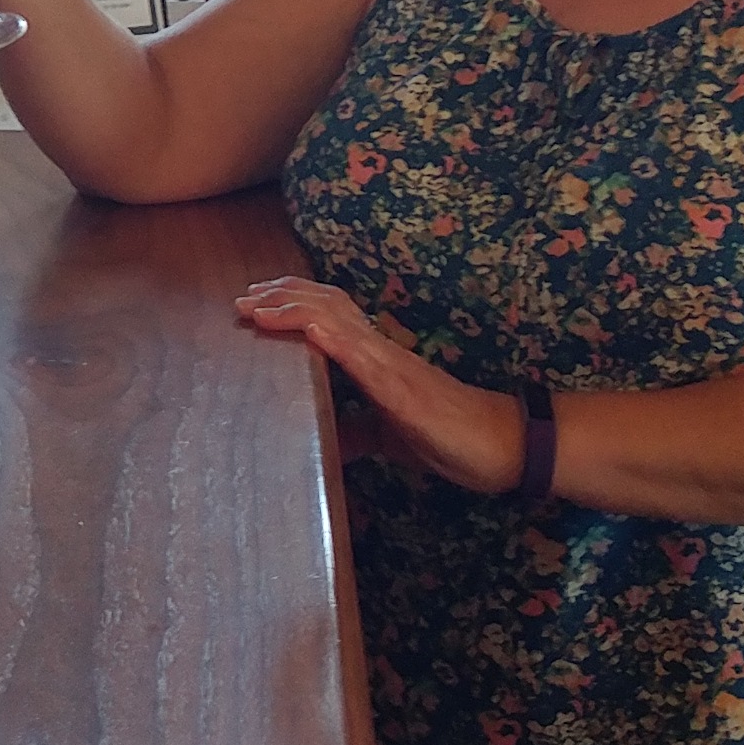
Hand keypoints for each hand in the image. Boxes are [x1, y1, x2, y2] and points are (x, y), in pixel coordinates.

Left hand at [233, 275, 537, 495]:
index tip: (254, 304)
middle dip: (281, 297)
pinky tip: (311, 328)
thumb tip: (327, 443)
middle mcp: (381, 351)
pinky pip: (365, 357)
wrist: (501, 446)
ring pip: (339, 321)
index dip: (290, 303)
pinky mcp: (403, 389)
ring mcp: (392, 365)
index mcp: (376, 360)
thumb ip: (359, 432)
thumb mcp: (390, 437)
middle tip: (242, 298)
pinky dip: (335, 338)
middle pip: (325, 306)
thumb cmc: (449, 438)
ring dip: (294, 310)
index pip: (328, 316)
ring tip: (259, 306)